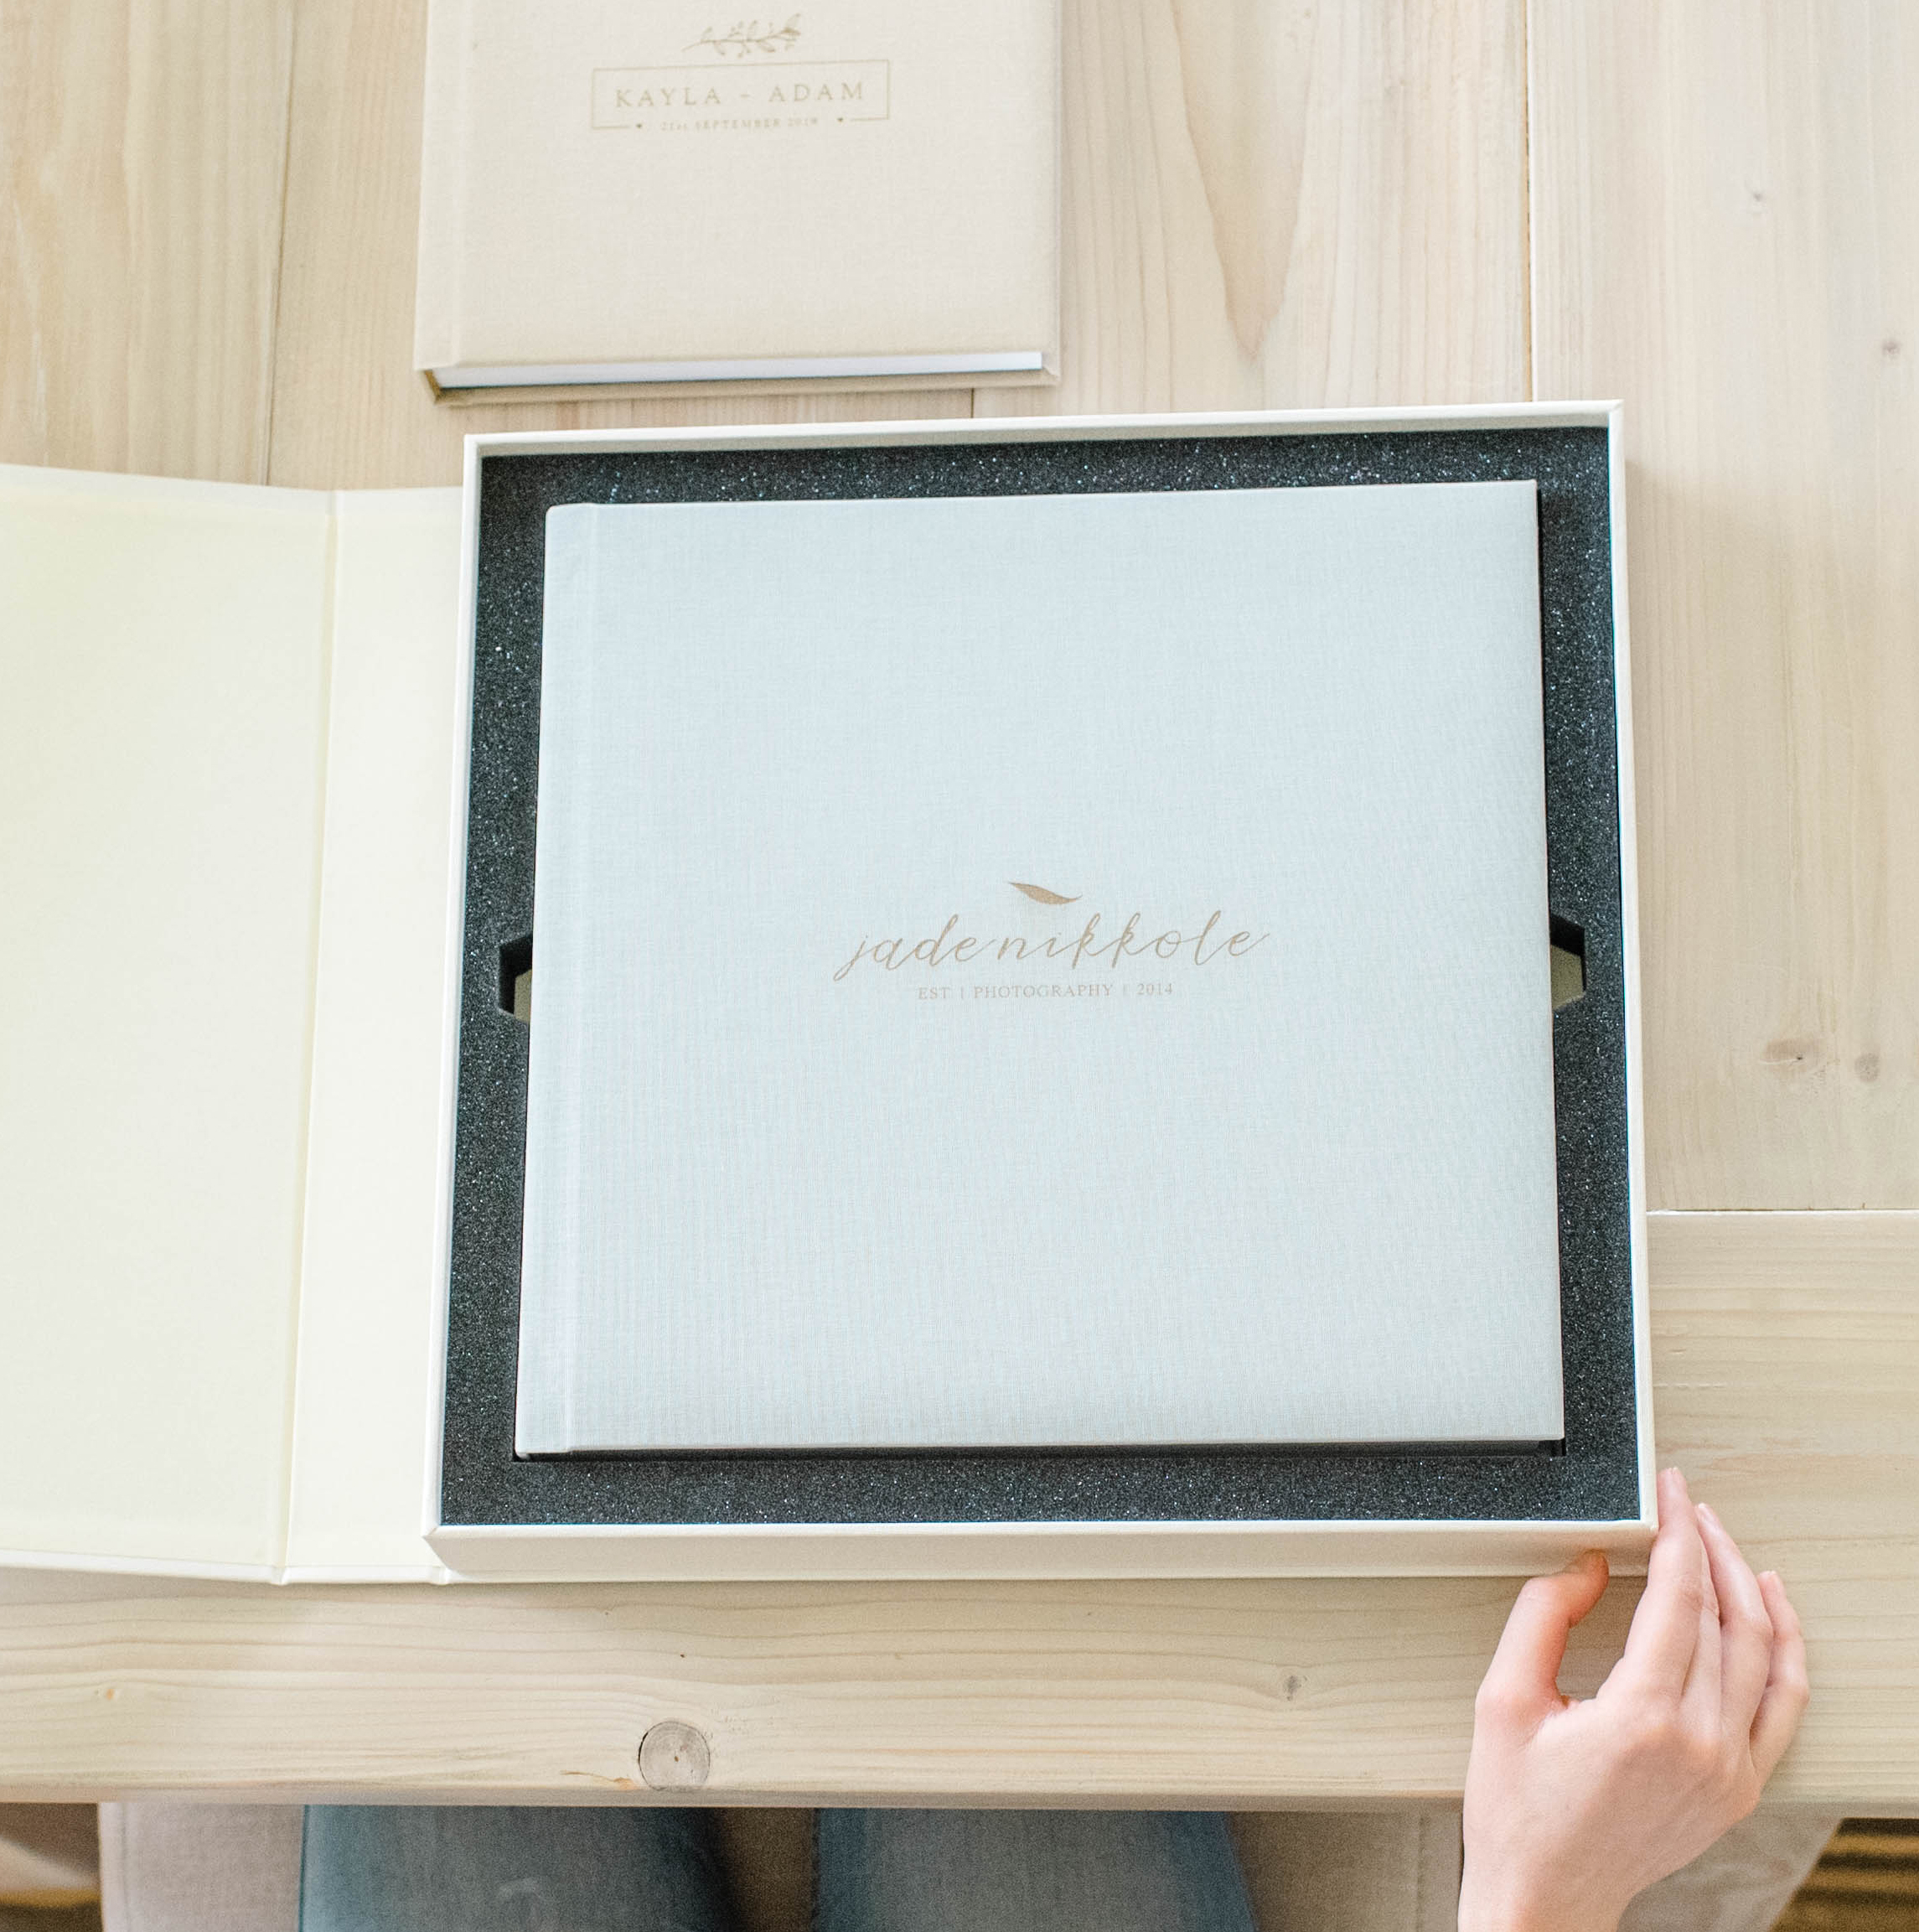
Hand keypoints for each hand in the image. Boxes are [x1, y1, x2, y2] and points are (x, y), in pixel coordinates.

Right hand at [1457, 1468, 1808, 1931]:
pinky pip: (1782, 1708)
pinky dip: (1786, 1653)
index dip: (1676, 1533)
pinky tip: (1772, 1613)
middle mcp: (1697, 1746)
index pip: (1678, 1598)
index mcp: (1640, 1719)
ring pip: (1763, 1657)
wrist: (1547, 1894)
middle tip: (1687, 1507)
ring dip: (1748, 1589)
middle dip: (1708, 1548)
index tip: (1670, 1494)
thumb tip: (1588, 1565)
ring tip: (1726, 1544)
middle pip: (1724, 1619)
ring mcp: (1727, 1772)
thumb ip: (1543, 1616)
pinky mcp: (1738, 1790)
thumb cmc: (1518, 1809)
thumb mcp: (1501, 1699)